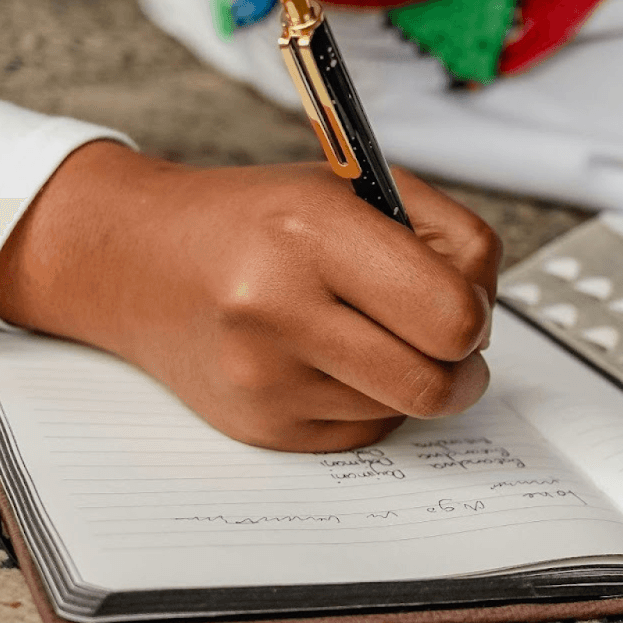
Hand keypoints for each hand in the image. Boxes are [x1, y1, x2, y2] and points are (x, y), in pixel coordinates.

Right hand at [0, 142, 502, 451]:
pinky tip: (333, 358)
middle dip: (463, 366)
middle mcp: (279, 309)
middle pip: (435, 383)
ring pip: (403, 411)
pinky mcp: (261, 426)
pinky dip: (370, 401)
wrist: (137, 259)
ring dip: (411, 378)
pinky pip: (364, 434)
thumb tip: (485, 312)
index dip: (475, 316)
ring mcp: (265, 378)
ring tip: (369, 329)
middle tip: (451, 341)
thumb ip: (442, 235)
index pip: (448, 314)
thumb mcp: (351, 187)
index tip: (465, 305)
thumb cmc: (253, 219)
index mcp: (311, 233)